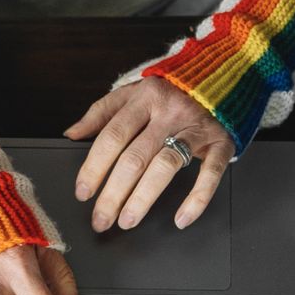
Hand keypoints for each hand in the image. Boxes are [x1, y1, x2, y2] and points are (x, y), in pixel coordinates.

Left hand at [65, 77, 233, 231]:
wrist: (221, 73)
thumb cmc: (172, 89)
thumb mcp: (133, 91)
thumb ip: (101, 112)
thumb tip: (72, 133)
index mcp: (144, 98)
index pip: (112, 136)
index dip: (94, 166)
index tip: (83, 192)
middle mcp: (169, 113)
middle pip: (135, 157)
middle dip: (114, 193)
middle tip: (101, 218)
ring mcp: (196, 128)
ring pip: (165, 167)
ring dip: (143, 198)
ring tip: (127, 220)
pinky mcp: (221, 142)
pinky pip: (210, 173)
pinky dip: (197, 198)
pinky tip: (182, 218)